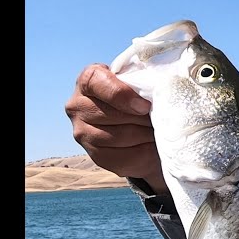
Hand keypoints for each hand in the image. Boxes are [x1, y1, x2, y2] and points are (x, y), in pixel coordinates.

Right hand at [64, 64, 166, 193]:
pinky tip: (154, 146)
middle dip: (142, 118)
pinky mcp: (95, 156)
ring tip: (159, 130)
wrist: (135, 122)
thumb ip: (140, 82)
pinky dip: (144, 152)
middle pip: (113, 114)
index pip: (97, 82)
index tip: (144, 105)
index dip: (122, 94)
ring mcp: (82, 133)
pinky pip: (124, 157)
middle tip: (161, 119)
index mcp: (88, 81)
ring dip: (146, 135)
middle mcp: (77, 106)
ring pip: (120, 137)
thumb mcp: (137, 82)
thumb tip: (154, 95)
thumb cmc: (136, 95)